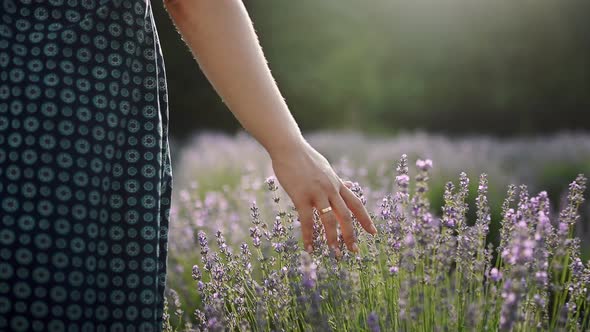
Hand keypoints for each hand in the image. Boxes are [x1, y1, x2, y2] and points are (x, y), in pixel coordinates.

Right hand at [269, 139, 376, 257]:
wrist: (288, 147)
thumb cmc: (303, 157)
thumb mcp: (325, 167)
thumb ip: (334, 179)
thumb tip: (345, 182)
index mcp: (337, 183)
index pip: (356, 204)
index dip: (366, 219)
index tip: (373, 233)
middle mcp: (331, 189)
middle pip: (346, 215)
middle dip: (351, 235)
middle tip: (354, 251)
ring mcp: (317, 193)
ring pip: (330, 220)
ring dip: (333, 239)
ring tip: (335, 254)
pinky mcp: (301, 196)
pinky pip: (307, 221)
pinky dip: (309, 237)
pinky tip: (309, 248)